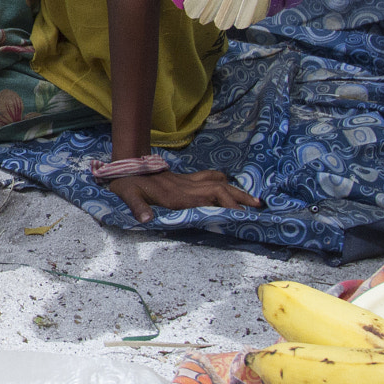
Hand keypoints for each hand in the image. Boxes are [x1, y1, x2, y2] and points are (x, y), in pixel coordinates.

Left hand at [107, 168, 260, 223]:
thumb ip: (137, 207)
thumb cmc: (127, 183)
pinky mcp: (186, 179)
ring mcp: (188, 181)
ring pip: (218, 182)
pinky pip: (210, 178)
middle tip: (257, 209)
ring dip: (236, 190)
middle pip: (220, 189)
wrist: (126, 164)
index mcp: (178, 195)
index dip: (225, 205)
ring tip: (255, 201)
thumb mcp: (128, 195)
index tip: (240, 215)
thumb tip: (145, 219)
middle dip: (239, 198)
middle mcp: (187, 187)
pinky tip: (233, 189)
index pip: (209, 198)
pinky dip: (224, 182)